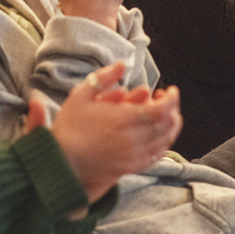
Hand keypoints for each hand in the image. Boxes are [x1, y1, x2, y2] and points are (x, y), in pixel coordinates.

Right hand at [26, 63, 182, 201]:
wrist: (61, 163)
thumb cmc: (69, 128)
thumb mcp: (80, 95)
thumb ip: (103, 78)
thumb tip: (121, 65)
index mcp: (123, 119)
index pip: (162, 109)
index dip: (172, 98)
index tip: (170, 90)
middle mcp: (133, 139)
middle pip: (168, 125)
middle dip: (173, 110)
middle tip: (166, 101)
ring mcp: (134, 156)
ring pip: (166, 141)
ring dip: (170, 127)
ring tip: (163, 116)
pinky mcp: (131, 168)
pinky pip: (157, 156)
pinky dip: (163, 144)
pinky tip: (156, 136)